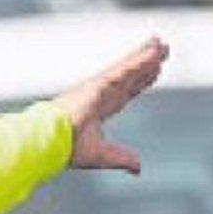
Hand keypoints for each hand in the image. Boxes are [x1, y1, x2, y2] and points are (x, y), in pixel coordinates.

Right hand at [52, 36, 170, 174]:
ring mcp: (100, 87)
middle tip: (162, 49)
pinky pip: (126, 69)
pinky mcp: (100, 84)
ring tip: (161, 44)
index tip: (154, 72)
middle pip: (129, 75)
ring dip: (145, 56)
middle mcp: (101, 94)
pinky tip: (154, 52)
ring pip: (129, 68)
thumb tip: (138, 168)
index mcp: (99, 109)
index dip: (140, 82)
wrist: (50, 141)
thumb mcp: (102, 155)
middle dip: (145, 63)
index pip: (125, 92)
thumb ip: (122, 158)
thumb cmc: (67, 147)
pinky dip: (140, 60)